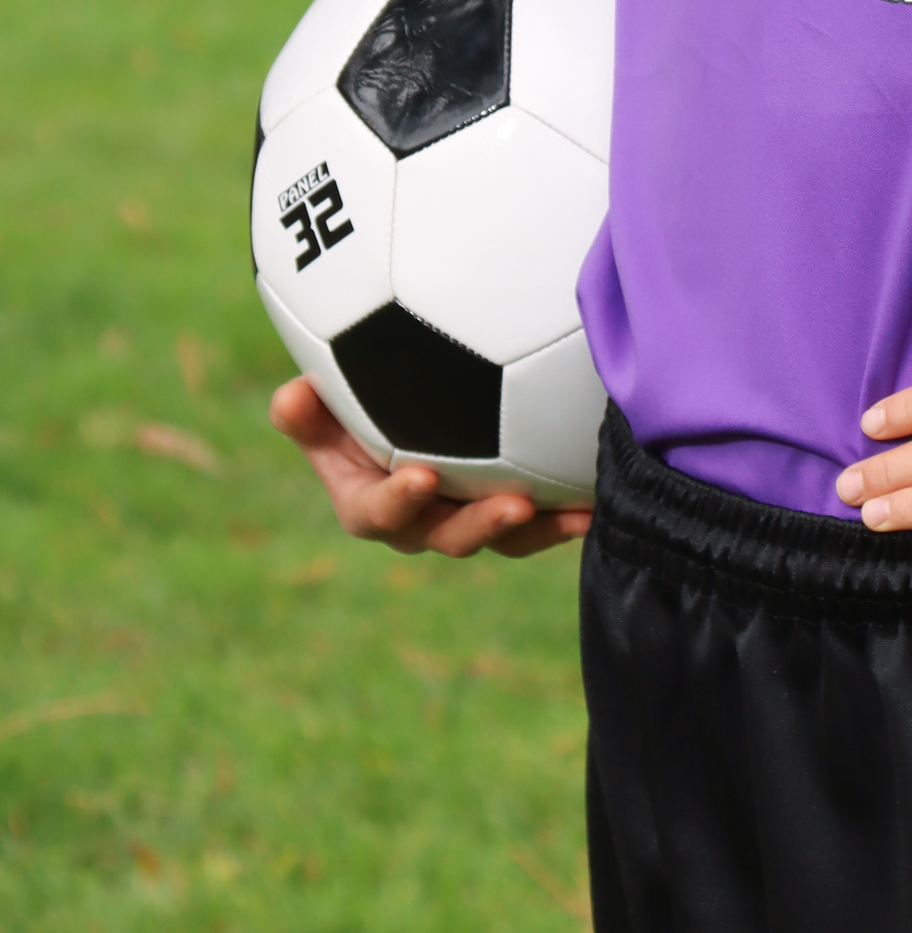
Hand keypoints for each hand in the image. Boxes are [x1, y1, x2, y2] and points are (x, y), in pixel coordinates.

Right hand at [269, 376, 591, 558]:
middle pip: (448, 537)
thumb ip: (307, 408)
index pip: (376, 514)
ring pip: (503, 538)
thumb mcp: (323, 408)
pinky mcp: (511, 510)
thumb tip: (294, 394)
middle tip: (511, 505)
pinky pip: (540, 521)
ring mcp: (468, 518)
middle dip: (478, 527)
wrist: (415, 406)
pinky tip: (597, 496)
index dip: (397, 502)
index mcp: (369, 502)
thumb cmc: (356, 402)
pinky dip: (566, 512)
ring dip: (535, 529)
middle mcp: (421, 521)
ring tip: (569, 513)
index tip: (420, 475)